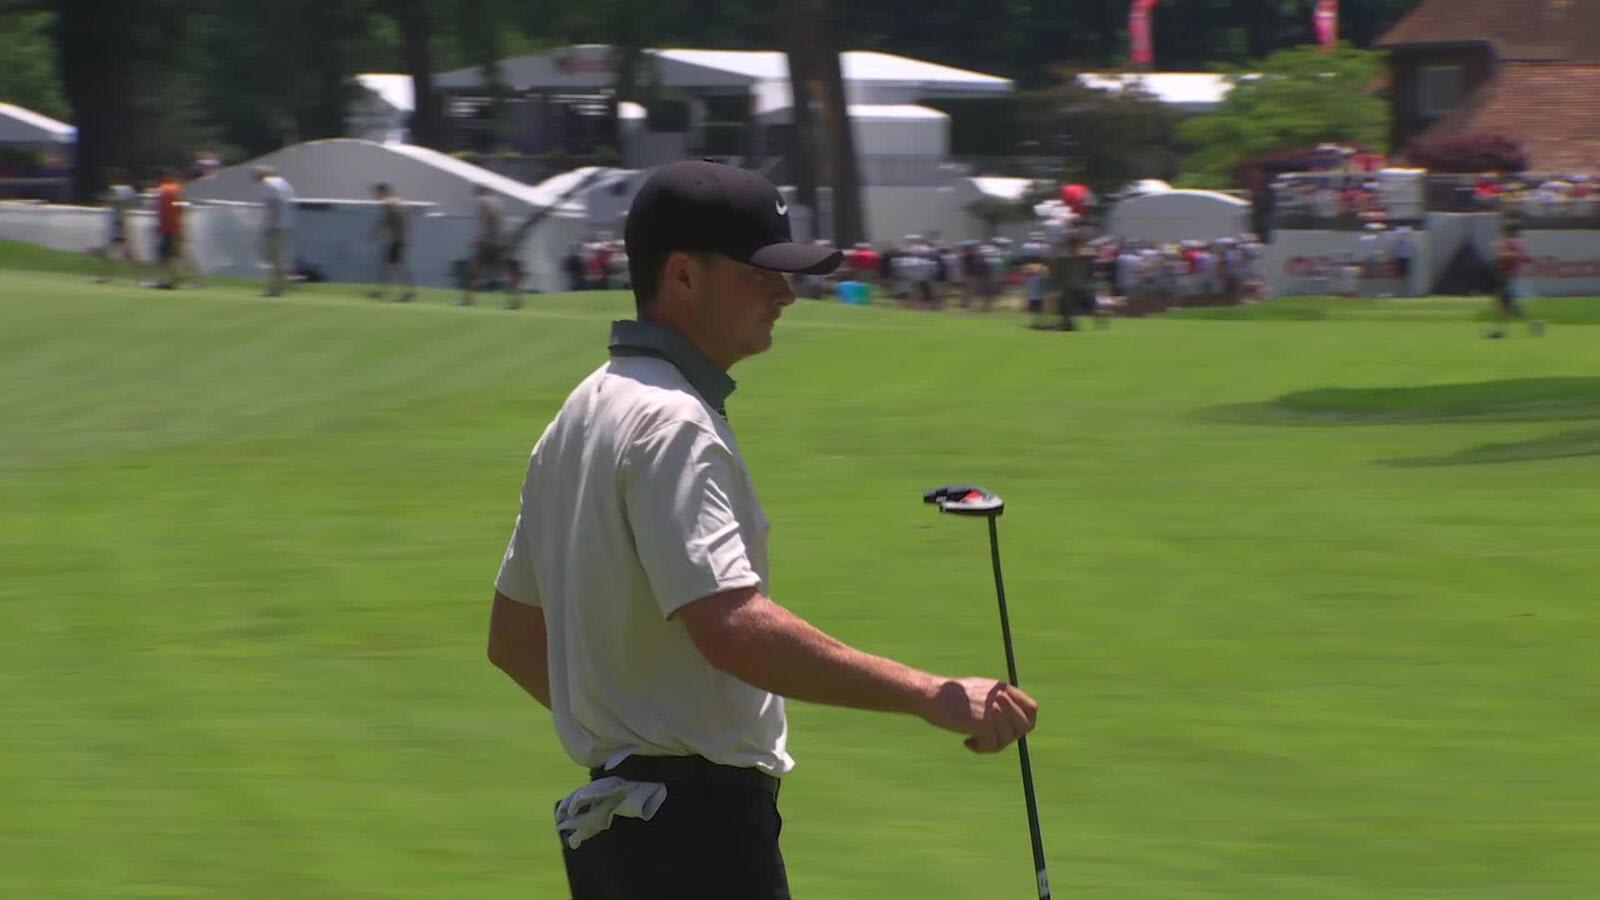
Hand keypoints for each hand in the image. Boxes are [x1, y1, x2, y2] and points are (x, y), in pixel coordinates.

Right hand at [920, 677, 1038, 753]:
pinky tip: (967, 742)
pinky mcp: (985, 722)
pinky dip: (980, 748)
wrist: (930, 695)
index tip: (1010, 732)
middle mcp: (1002, 697)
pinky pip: (992, 746)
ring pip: (1005, 740)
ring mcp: (994, 710)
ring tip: (972, 739)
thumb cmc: (948, 696)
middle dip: (1008, 738)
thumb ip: (997, 704)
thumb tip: (1013, 729)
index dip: (1024, 723)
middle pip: (1023, 727)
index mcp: (1002, 688)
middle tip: (989, 739)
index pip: (1032, 708)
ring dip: (990, 745)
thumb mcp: (979, 693)